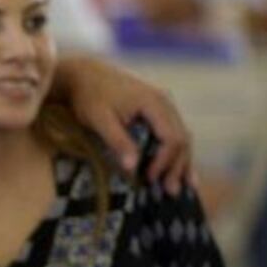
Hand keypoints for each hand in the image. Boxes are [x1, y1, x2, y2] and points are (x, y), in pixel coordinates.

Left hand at [58, 55, 194, 194]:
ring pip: (181, 137)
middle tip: (170, 192)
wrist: (84, 75)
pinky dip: (176, 153)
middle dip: (177, 166)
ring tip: (178, 188)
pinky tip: (181, 172)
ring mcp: (163, 105)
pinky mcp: (157, 111)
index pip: (171, 138)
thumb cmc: (89, 97)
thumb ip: (117, 141)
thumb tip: (133, 167)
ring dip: (180, 163)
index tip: (149, 180)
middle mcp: (165, 102)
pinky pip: (173, 133)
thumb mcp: (99, 119)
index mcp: (154, 102)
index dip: (163, 162)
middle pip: (182, 139)